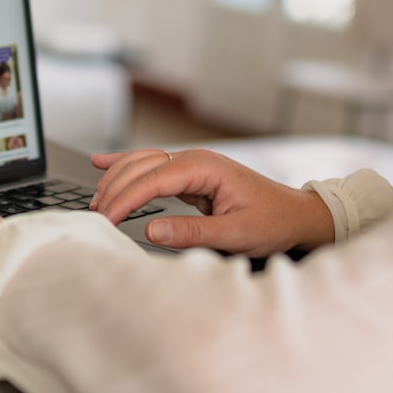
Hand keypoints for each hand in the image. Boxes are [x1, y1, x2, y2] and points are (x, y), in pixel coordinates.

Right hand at [90, 148, 333, 256]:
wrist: (297, 215)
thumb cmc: (273, 222)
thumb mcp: (236, 233)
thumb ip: (192, 232)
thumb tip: (151, 229)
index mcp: (204, 167)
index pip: (152, 180)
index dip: (125, 199)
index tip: (106, 218)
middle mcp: (194, 159)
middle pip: (140, 167)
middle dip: (114, 190)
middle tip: (95, 216)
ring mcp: (190, 164)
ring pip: (141, 163)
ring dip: (115, 179)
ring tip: (95, 201)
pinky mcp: (188, 174)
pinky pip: (149, 166)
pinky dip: (124, 165)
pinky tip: (102, 162)